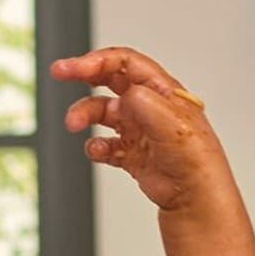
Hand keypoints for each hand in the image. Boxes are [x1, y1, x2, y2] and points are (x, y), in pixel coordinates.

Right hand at [50, 46, 230, 212]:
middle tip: (59, 73)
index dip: (98, 60)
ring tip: (74, 124)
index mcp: (163, 91)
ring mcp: (140, 129)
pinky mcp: (132, 152)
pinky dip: (95, 146)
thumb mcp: (172, 123)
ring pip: (102, 112)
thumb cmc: (195, 158)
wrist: (194, 195)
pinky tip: (98, 151)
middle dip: (84, 74)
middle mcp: (151, 106)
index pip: (127, 63)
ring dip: (84, 114)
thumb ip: (146, 104)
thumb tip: (127, 92)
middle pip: (111, 79)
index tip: (73, 67)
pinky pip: (104, 144)